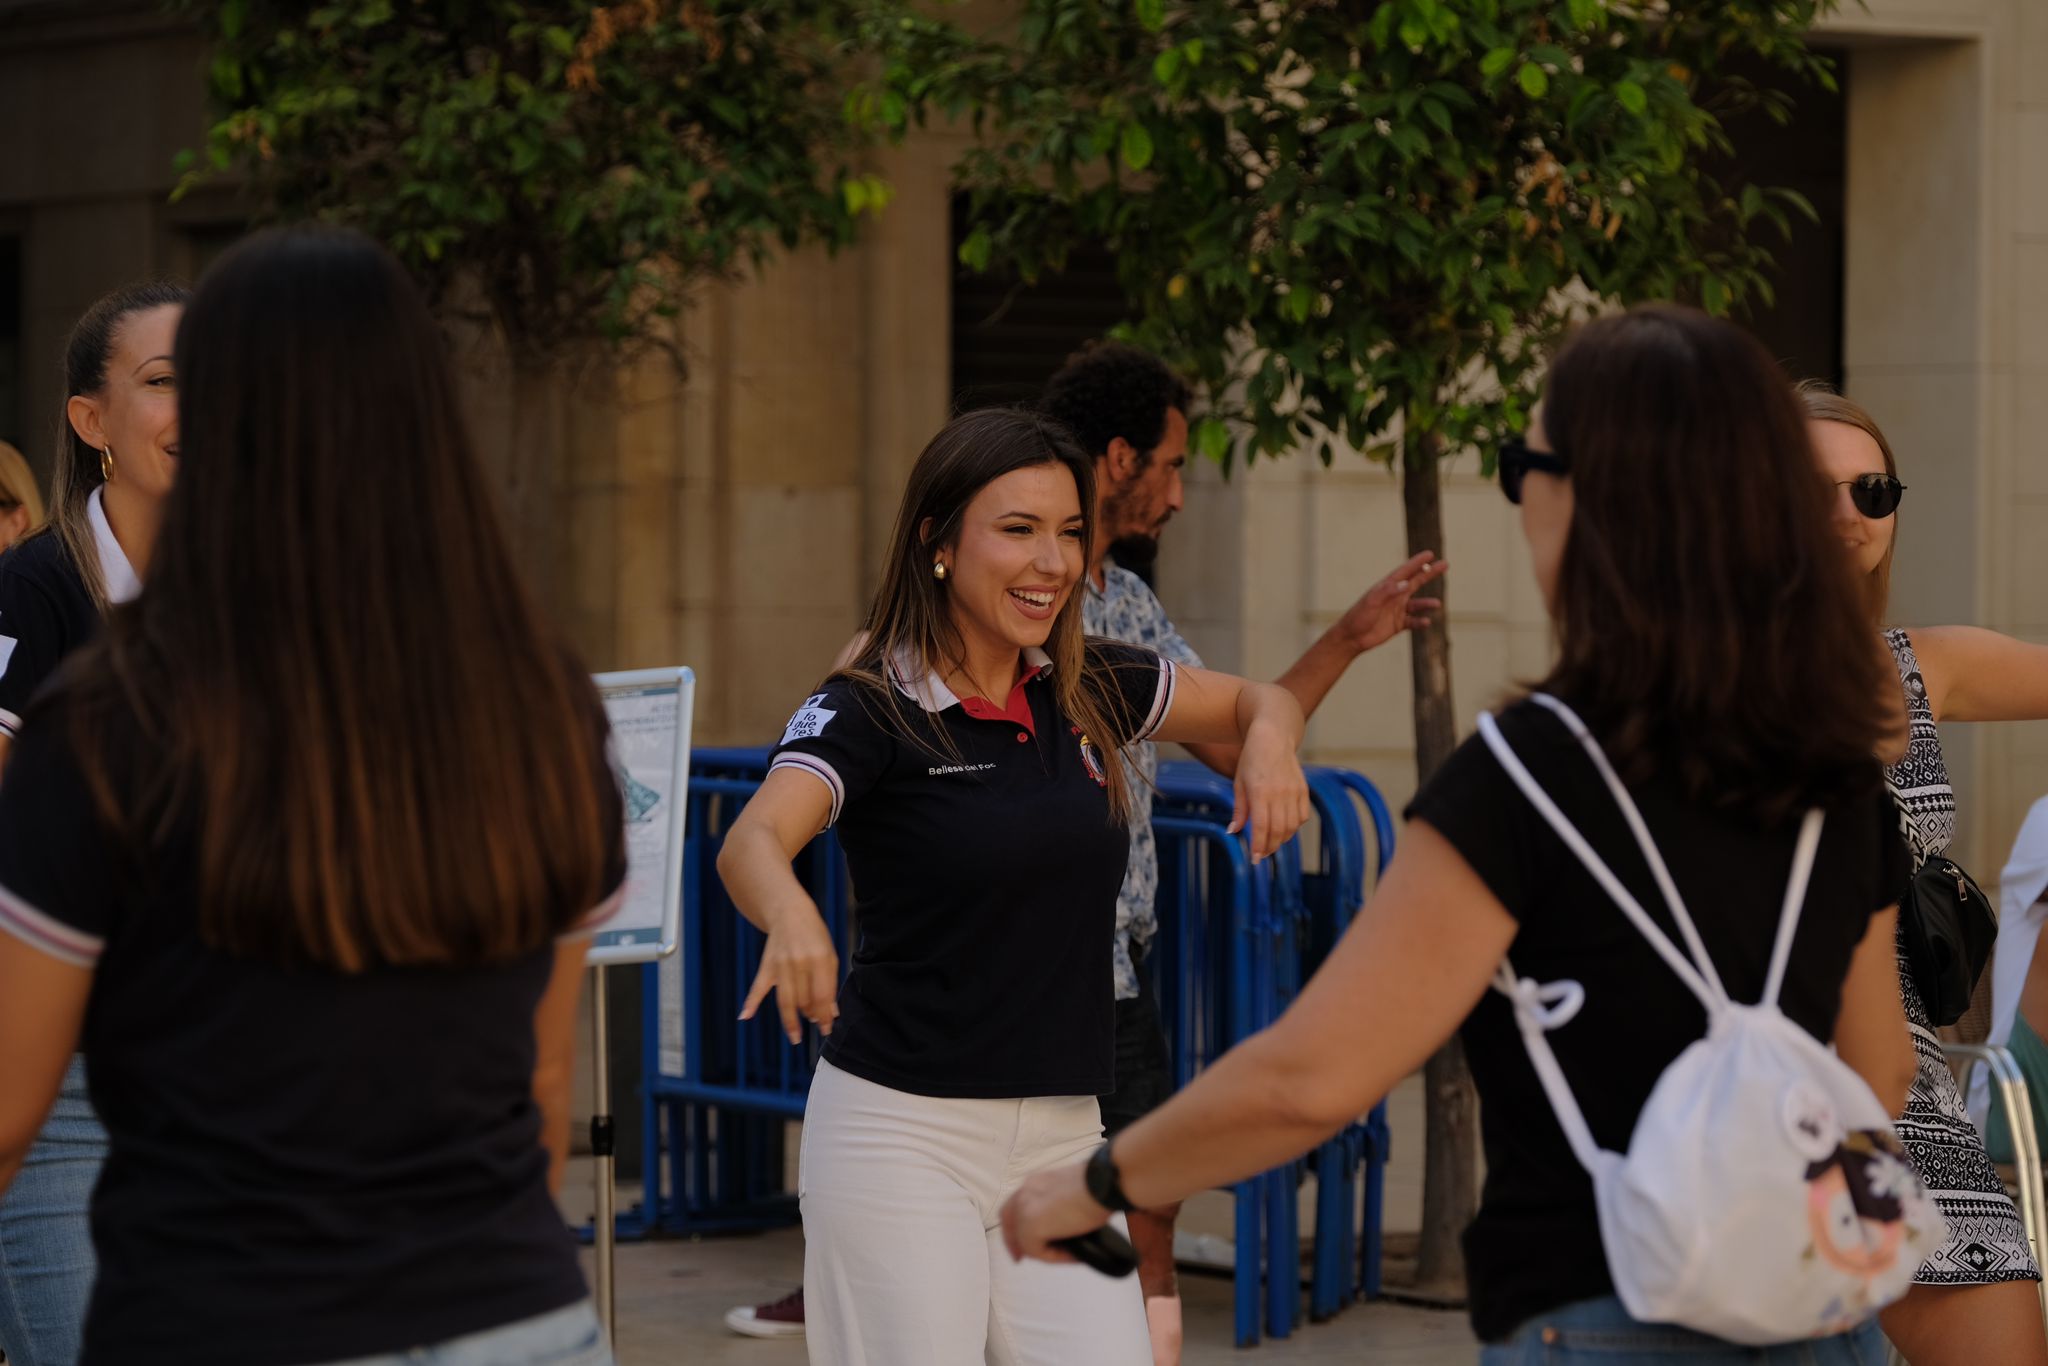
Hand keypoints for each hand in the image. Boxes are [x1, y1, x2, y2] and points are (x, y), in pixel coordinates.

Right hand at [738, 899, 839, 1043]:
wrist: (789, 912)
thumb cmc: (814, 935)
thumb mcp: (829, 954)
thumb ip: (830, 982)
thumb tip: (831, 1012)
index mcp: (819, 958)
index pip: (822, 995)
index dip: (825, 1015)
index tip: (827, 1029)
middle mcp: (799, 962)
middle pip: (804, 1000)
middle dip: (811, 1016)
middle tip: (816, 1024)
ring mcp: (780, 965)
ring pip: (785, 1000)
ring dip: (790, 1021)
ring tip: (795, 1036)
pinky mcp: (766, 966)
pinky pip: (758, 987)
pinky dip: (751, 1001)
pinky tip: (745, 1016)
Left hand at [1000, 1159, 1108, 1262]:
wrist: (1102, 1184)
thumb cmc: (1099, 1186)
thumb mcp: (1073, 1193)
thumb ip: (1060, 1206)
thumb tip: (1066, 1225)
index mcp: (1035, 1182)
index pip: (1015, 1205)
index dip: (1016, 1224)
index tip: (1023, 1241)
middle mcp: (1025, 1192)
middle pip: (1007, 1220)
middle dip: (1013, 1241)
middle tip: (1020, 1258)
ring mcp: (1024, 1208)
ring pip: (1024, 1239)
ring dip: (1042, 1251)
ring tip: (1066, 1256)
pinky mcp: (1030, 1226)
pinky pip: (1037, 1251)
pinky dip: (1054, 1257)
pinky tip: (1073, 1255)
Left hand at [1228, 719, 1310, 862]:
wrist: (1274, 737)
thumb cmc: (1251, 760)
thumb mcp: (1239, 783)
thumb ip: (1240, 809)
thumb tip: (1233, 832)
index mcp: (1260, 791)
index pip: (1262, 827)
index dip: (1259, 846)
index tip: (1255, 859)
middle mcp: (1280, 793)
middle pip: (1278, 830)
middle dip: (1270, 847)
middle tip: (1262, 854)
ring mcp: (1294, 791)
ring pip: (1292, 826)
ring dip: (1282, 839)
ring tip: (1271, 843)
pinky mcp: (1304, 790)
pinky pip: (1302, 816)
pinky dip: (1294, 827)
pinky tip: (1284, 827)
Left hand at [1332, 551, 1446, 653]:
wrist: (1351, 638)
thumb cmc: (1358, 617)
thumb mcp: (1372, 602)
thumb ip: (1388, 592)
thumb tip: (1406, 583)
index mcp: (1387, 587)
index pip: (1405, 572)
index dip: (1418, 562)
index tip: (1430, 554)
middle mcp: (1394, 596)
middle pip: (1416, 582)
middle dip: (1430, 573)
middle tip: (1445, 564)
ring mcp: (1397, 610)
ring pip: (1417, 604)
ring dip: (1427, 603)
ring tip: (1437, 604)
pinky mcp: (1398, 624)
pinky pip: (1414, 621)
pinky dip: (1421, 622)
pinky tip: (1427, 622)